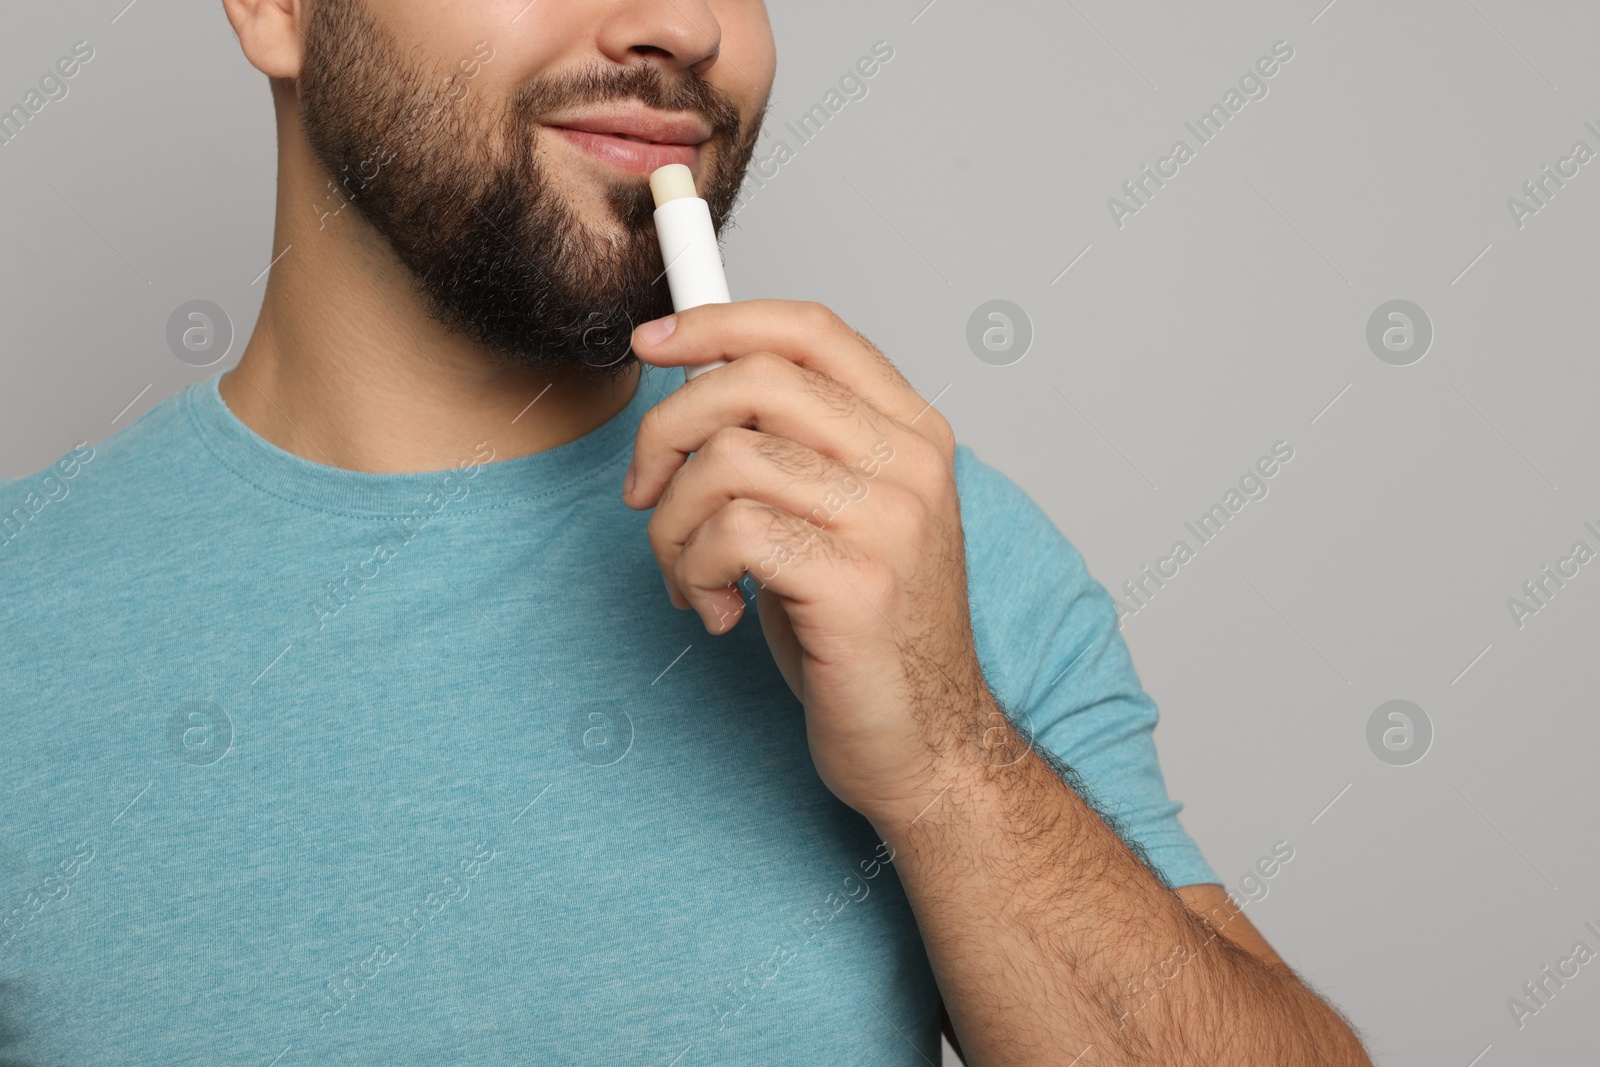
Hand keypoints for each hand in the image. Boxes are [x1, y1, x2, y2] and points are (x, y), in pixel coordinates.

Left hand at [624, 300, 992, 825]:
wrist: (925, 745)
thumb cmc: (865, 636)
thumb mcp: (836, 518)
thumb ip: (789, 448)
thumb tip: (694, 388)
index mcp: (912, 434)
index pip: (810, 330)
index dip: (718, 322)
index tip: (652, 342)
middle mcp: (911, 465)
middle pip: (756, 379)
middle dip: (667, 431)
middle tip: (643, 490)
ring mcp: (891, 522)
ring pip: (728, 459)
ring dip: (672, 524)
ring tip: (689, 575)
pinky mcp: (857, 584)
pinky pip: (729, 533)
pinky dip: (693, 573)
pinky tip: (719, 612)